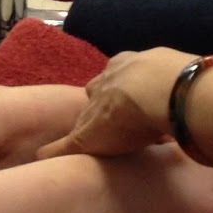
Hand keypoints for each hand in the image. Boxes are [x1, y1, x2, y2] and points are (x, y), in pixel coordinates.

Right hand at [39, 47, 191, 159]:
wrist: (163, 90)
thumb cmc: (124, 119)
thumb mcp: (88, 139)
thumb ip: (63, 148)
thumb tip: (39, 155)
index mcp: (93, 91)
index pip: (89, 104)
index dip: (95, 117)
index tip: (104, 130)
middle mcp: (111, 72)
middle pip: (108, 84)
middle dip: (115, 98)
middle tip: (128, 118)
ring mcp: (139, 60)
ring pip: (133, 74)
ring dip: (140, 88)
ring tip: (155, 108)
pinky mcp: (164, 57)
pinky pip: (160, 69)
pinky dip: (164, 81)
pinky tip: (173, 96)